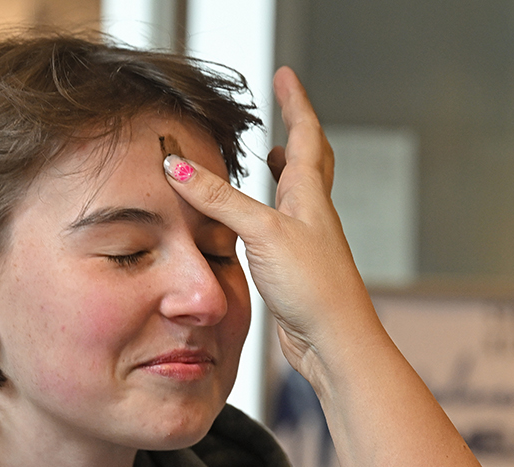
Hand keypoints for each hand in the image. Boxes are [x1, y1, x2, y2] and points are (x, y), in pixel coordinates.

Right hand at [163, 67, 378, 387]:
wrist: (335, 342)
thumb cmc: (315, 288)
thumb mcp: (262, 233)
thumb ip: (220, 200)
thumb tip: (178, 167)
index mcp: (309, 196)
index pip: (306, 136)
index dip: (295, 103)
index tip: (286, 76)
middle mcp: (312, 215)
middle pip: (310, 162)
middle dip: (296, 131)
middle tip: (285, 109)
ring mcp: (305, 243)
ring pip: (297, 196)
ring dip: (285, 172)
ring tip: (271, 159)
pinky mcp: (294, 270)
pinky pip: (280, 229)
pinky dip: (269, 213)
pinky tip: (257, 225)